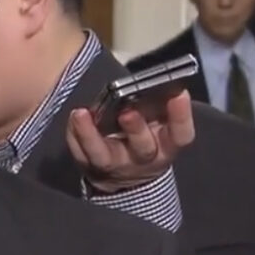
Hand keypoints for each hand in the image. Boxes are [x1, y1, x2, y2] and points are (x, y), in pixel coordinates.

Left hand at [66, 90, 195, 192]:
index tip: (179, 93)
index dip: (181, 116)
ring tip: (81, 113)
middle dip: (136, 129)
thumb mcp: (161, 124)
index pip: (181, 134)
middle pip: (143, 148)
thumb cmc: (148, 136)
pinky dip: (75, 135)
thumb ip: (157, 106)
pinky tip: (73, 117)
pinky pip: (81, 153)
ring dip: (91, 135)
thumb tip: (151, 80)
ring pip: (104, 156)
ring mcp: (116, 166)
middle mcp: (144, 159)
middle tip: (128, 112)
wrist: (128, 175)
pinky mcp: (91, 167)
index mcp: (167, 145)